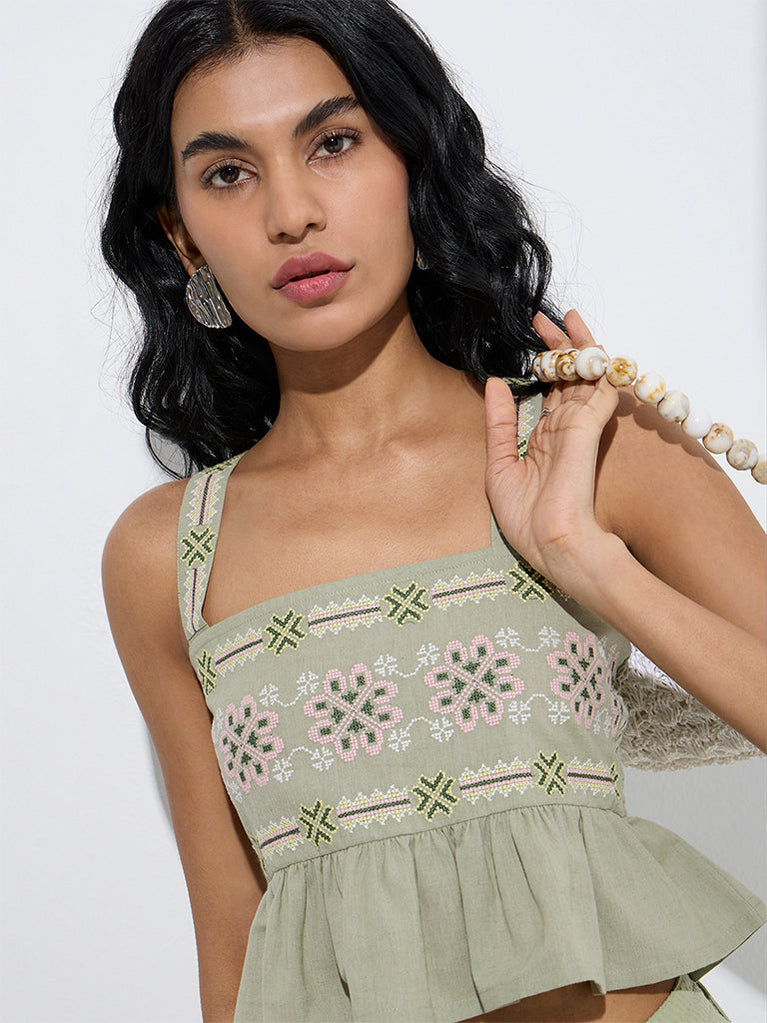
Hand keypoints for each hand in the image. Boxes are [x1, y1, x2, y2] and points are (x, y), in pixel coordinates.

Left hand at [484, 309, 624, 593]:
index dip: (545, 366)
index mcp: (548, 440)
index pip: (552, 393)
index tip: (533, 341)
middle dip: (559, 346)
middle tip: (545, 317)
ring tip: (566, 316)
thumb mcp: (499, 466)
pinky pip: (598, 386)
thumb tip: (492, 384)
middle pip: (569, 377)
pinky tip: (586, 340)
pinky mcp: (588, 427)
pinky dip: (595, 362)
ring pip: (584, 374)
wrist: (550, 545)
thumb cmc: (527, 519)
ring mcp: (579, 427)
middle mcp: (566, 430)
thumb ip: (499, 425)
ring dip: (578, 344)